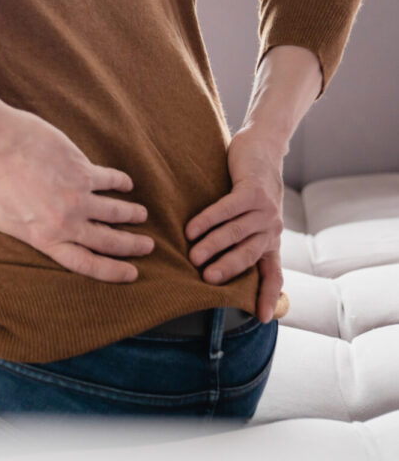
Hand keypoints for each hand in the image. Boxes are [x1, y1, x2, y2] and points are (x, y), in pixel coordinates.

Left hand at [0, 109, 154, 282]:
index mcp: (46, 238)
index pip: (86, 263)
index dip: (111, 271)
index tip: (131, 274)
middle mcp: (67, 220)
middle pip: (107, 240)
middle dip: (130, 246)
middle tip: (147, 247)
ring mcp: (77, 194)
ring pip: (114, 210)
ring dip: (130, 214)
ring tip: (143, 216)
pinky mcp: (81, 168)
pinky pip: (108, 178)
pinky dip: (120, 181)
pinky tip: (128, 182)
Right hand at [184, 125, 284, 323]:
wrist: (264, 147)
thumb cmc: (251, 184)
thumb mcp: (254, 215)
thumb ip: (243, 236)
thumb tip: (215, 260)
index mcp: (271, 239)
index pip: (273, 273)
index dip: (268, 295)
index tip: (263, 318)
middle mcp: (272, 228)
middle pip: (249, 255)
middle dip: (227, 268)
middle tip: (206, 279)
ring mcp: (265, 209)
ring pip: (236, 232)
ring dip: (213, 245)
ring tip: (193, 254)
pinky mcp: (253, 190)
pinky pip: (228, 209)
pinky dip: (209, 220)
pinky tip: (192, 227)